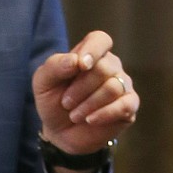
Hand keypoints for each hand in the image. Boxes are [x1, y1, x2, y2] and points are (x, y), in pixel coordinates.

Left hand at [32, 29, 138, 172]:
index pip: (100, 40)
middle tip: (65, 103)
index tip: (81, 66)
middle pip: (104, 68)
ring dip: (88, 104)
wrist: (60, 132)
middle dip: (80, 88)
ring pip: (113, 87)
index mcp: (91, 54)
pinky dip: (105, 114)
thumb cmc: (53, 101)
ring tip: (74, 115)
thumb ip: (55, 66)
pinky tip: (90, 120)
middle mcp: (110, 66)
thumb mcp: (43, 82)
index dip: (92, 50)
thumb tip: (76, 61)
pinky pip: (125, 105)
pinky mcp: (129, 106)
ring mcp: (122, 85)